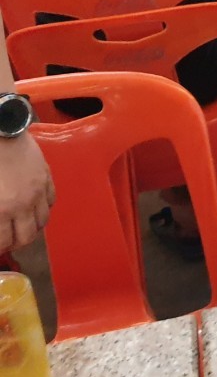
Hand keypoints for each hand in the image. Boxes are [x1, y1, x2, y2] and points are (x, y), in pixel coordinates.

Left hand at [0, 134, 54, 253]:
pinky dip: (43, 209)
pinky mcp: (46, 177)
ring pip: (43, 221)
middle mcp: (23, 205)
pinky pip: (51, 201)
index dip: (0, 248)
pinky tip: (33, 207)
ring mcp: (38, 191)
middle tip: (7, 241)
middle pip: (27, 237)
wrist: (0, 129)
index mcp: (1, 209)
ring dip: (32, 228)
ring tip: (22, 226)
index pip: (4, 241)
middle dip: (16, 243)